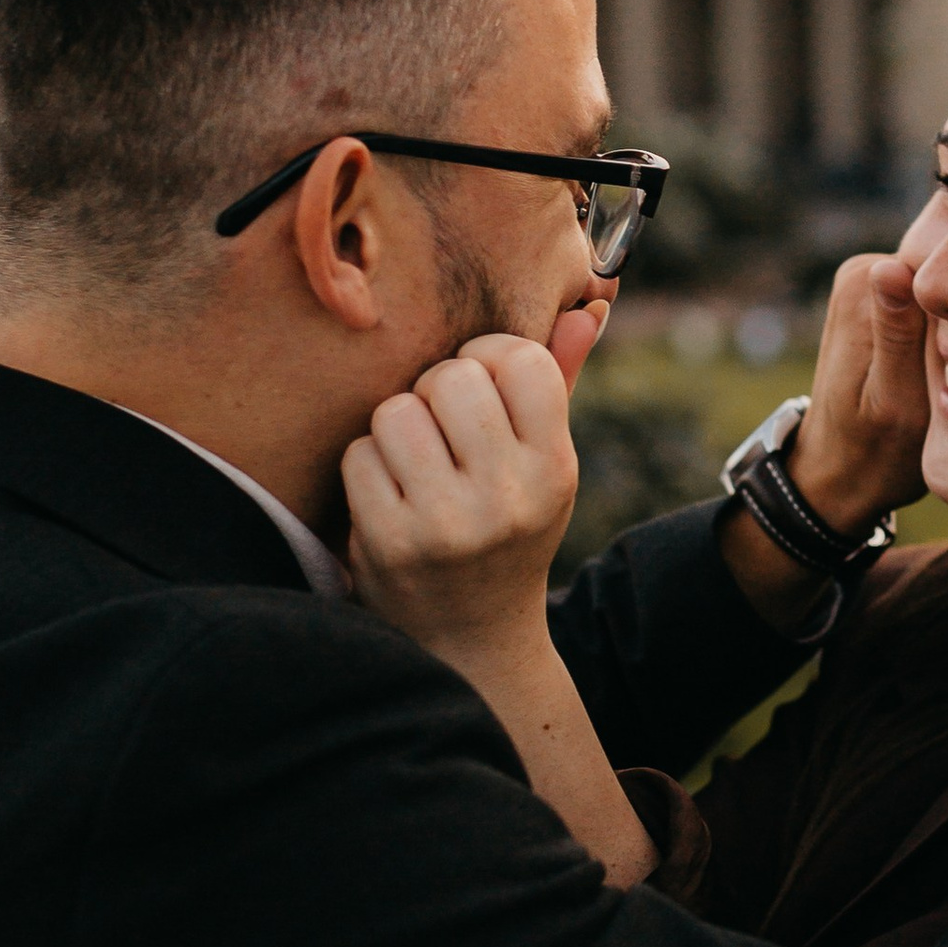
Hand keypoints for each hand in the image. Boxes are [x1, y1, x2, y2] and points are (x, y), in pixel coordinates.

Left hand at [344, 333, 578, 664]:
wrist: (472, 639)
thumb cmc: (508, 528)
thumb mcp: (544, 467)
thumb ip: (558, 384)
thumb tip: (588, 308)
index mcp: (554, 468)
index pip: (520, 359)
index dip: (489, 358)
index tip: (482, 389)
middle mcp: (508, 496)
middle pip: (450, 377)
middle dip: (436, 392)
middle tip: (442, 430)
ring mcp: (448, 523)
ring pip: (396, 411)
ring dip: (396, 428)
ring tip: (415, 464)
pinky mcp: (391, 543)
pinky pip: (359, 454)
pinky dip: (366, 467)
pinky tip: (389, 496)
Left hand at [784, 252, 928, 531]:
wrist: (840, 474)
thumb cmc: (872, 450)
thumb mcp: (893, 397)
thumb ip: (896, 333)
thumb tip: (890, 267)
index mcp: (864, 284)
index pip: (947, 259)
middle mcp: (864, 272)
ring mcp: (873, 285)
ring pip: (947, 283)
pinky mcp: (885, 303)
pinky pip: (937, 301)